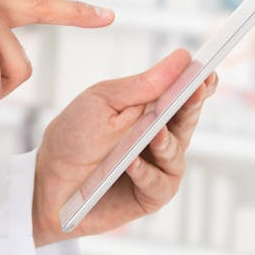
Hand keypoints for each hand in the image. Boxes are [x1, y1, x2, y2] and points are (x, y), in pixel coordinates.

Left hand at [32, 50, 217, 245]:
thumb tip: (181, 58)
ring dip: (167, 143)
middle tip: (196, 90)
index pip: (182, 93)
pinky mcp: (150, 195)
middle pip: (187, 119)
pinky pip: (159, 183)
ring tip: (156, 133)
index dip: (198, 82)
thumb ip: (141, 86)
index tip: (207, 71)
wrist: (47, 184)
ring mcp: (157, 167)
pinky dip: (146, 173)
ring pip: (177, 153)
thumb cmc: (73, 139)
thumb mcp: (101, 102)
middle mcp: (158, 137)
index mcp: (148, 109)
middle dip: (192, 105)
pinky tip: (132, 163)